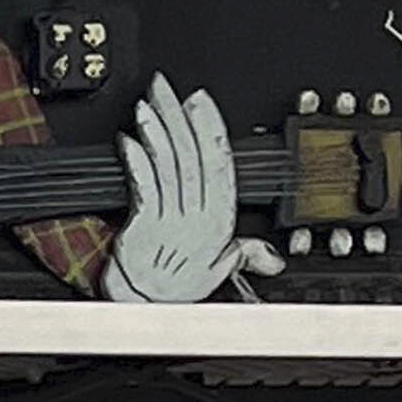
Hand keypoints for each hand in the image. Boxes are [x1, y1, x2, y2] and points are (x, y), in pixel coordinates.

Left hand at [102, 82, 280, 304]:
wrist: (146, 315)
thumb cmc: (177, 294)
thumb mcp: (220, 272)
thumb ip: (244, 255)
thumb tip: (271, 257)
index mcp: (219, 219)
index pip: (218, 162)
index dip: (209, 127)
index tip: (200, 100)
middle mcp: (198, 215)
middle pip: (190, 155)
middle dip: (177, 116)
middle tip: (167, 87)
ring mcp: (170, 219)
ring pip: (168, 164)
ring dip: (156, 131)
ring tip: (147, 105)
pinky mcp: (144, 226)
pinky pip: (143, 185)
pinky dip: (137, 160)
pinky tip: (130, 140)